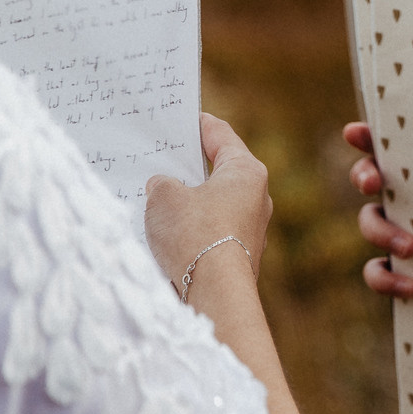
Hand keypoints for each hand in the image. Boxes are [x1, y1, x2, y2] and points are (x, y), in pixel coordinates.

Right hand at [146, 113, 273, 294]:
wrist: (213, 295)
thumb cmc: (194, 235)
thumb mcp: (163, 197)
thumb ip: (161, 183)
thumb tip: (163, 188)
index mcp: (247, 172)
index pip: (221, 135)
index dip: (198, 124)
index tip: (182, 118)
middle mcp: (257, 198)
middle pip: (219, 171)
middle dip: (190, 166)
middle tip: (162, 156)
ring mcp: (251, 230)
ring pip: (214, 204)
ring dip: (188, 201)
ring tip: (155, 196)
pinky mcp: (239, 256)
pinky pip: (211, 232)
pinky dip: (191, 229)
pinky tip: (166, 232)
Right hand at [342, 121, 412, 298]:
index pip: (388, 146)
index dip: (365, 137)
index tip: (354, 132)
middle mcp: (406, 198)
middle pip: (368, 178)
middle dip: (364, 175)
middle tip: (373, 183)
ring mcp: (399, 231)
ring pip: (369, 224)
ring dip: (382, 232)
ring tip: (411, 248)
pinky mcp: (401, 268)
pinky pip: (376, 272)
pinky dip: (386, 279)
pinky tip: (411, 286)